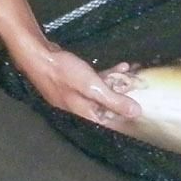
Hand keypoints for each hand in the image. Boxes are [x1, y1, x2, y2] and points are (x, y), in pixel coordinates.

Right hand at [21, 43, 140, 126]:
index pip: (110, 124)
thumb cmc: (62, 72)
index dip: (127, 118)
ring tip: (133, 72)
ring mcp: (76, 97)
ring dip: (118, 83)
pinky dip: (107, 77)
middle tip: (141, 85)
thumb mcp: (91, 86)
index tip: (142, 110)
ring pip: (103, 94)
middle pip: (108, 109)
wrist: (37, 56)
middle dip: (125, 97)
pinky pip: (95, 84)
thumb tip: (136, 113)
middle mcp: (80, 110)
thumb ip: (113, 100)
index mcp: (85, 115)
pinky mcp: (74, 85)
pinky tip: (120, 66)